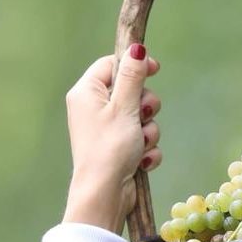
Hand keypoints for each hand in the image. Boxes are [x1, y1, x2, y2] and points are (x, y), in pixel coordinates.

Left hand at [62, 44, 161, 233]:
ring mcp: (107, 130)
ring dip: (149, 131)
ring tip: (140, 145)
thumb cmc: (110, 149)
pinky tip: (141, 161)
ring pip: (140, 116)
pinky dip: (146, 149)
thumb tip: (136, 48)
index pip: (112, 64)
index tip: (155, 69)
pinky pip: (142, 138)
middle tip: (141, 116)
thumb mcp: (124, 107)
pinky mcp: (119, 148)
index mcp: (86, 93)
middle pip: (131, 90)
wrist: (105, 194)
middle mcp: (93, 109)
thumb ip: (132, 76)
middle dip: (145, 106)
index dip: (134, 65)